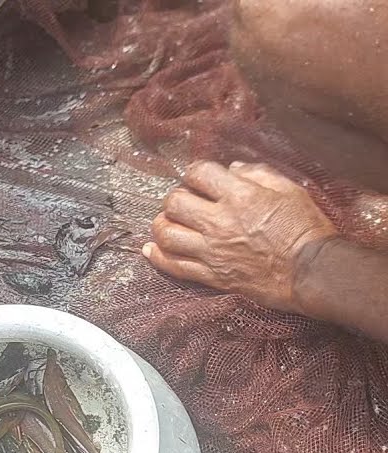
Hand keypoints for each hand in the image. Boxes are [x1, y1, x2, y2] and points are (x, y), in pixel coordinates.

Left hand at [145, 160, 338, 313]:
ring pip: (167, 234)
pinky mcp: (211, 275)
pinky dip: (157, 257)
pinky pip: (174, 266)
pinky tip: (151, 249)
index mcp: (239, 196)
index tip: (199, 178)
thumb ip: (259, 174)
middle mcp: (219, 222)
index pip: (198, 174)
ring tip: (168, 222)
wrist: (311, 272)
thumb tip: (233, 168)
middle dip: (175, 198)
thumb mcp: (290, 190)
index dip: (195, 172)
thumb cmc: (305, 229)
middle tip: (184, 201)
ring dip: (162, 225)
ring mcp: (211, 251)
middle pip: (174, 203)